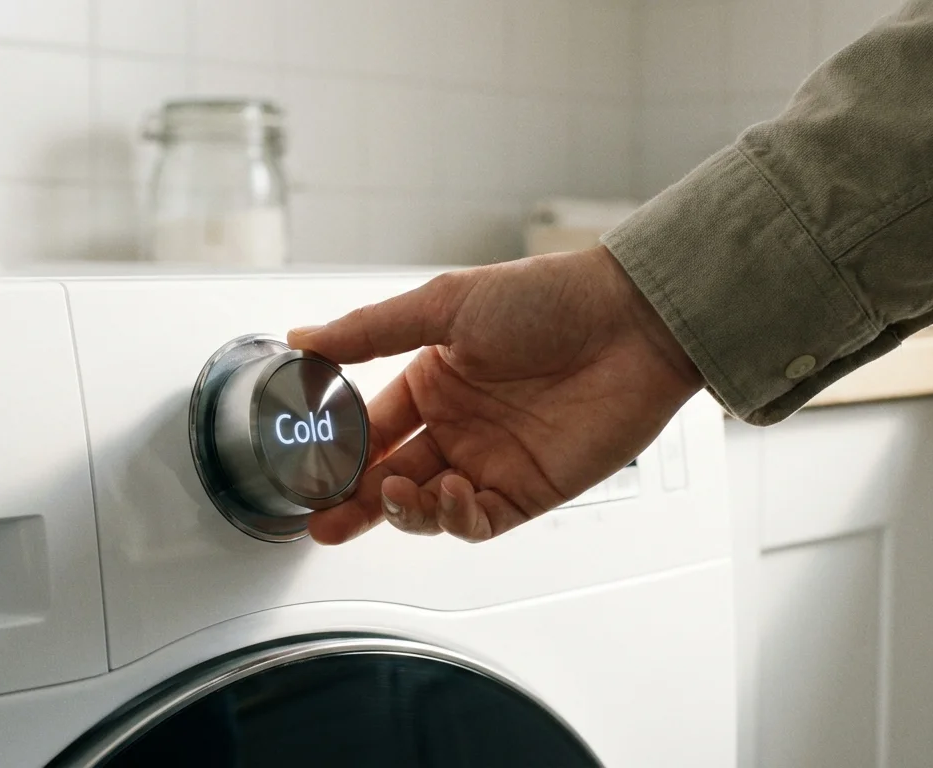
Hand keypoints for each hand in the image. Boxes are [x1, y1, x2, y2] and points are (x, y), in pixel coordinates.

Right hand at [288, 245, 704, 544]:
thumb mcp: (444, 305)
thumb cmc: (547, 299)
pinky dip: (456, 516)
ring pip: (428, 507)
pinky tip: (453, 491)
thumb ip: (369, 331)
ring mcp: (493, 459)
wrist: (631, 321)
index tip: (307, 469)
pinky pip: (478, 521)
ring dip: (403, 510)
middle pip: (391, 478)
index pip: (372, 429)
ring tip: (395, 493)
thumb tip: (302, 339)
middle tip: (324, 519)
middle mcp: (460, 424)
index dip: (338, 453)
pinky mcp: (530, 489)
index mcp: (435, 380)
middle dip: (355, 503)